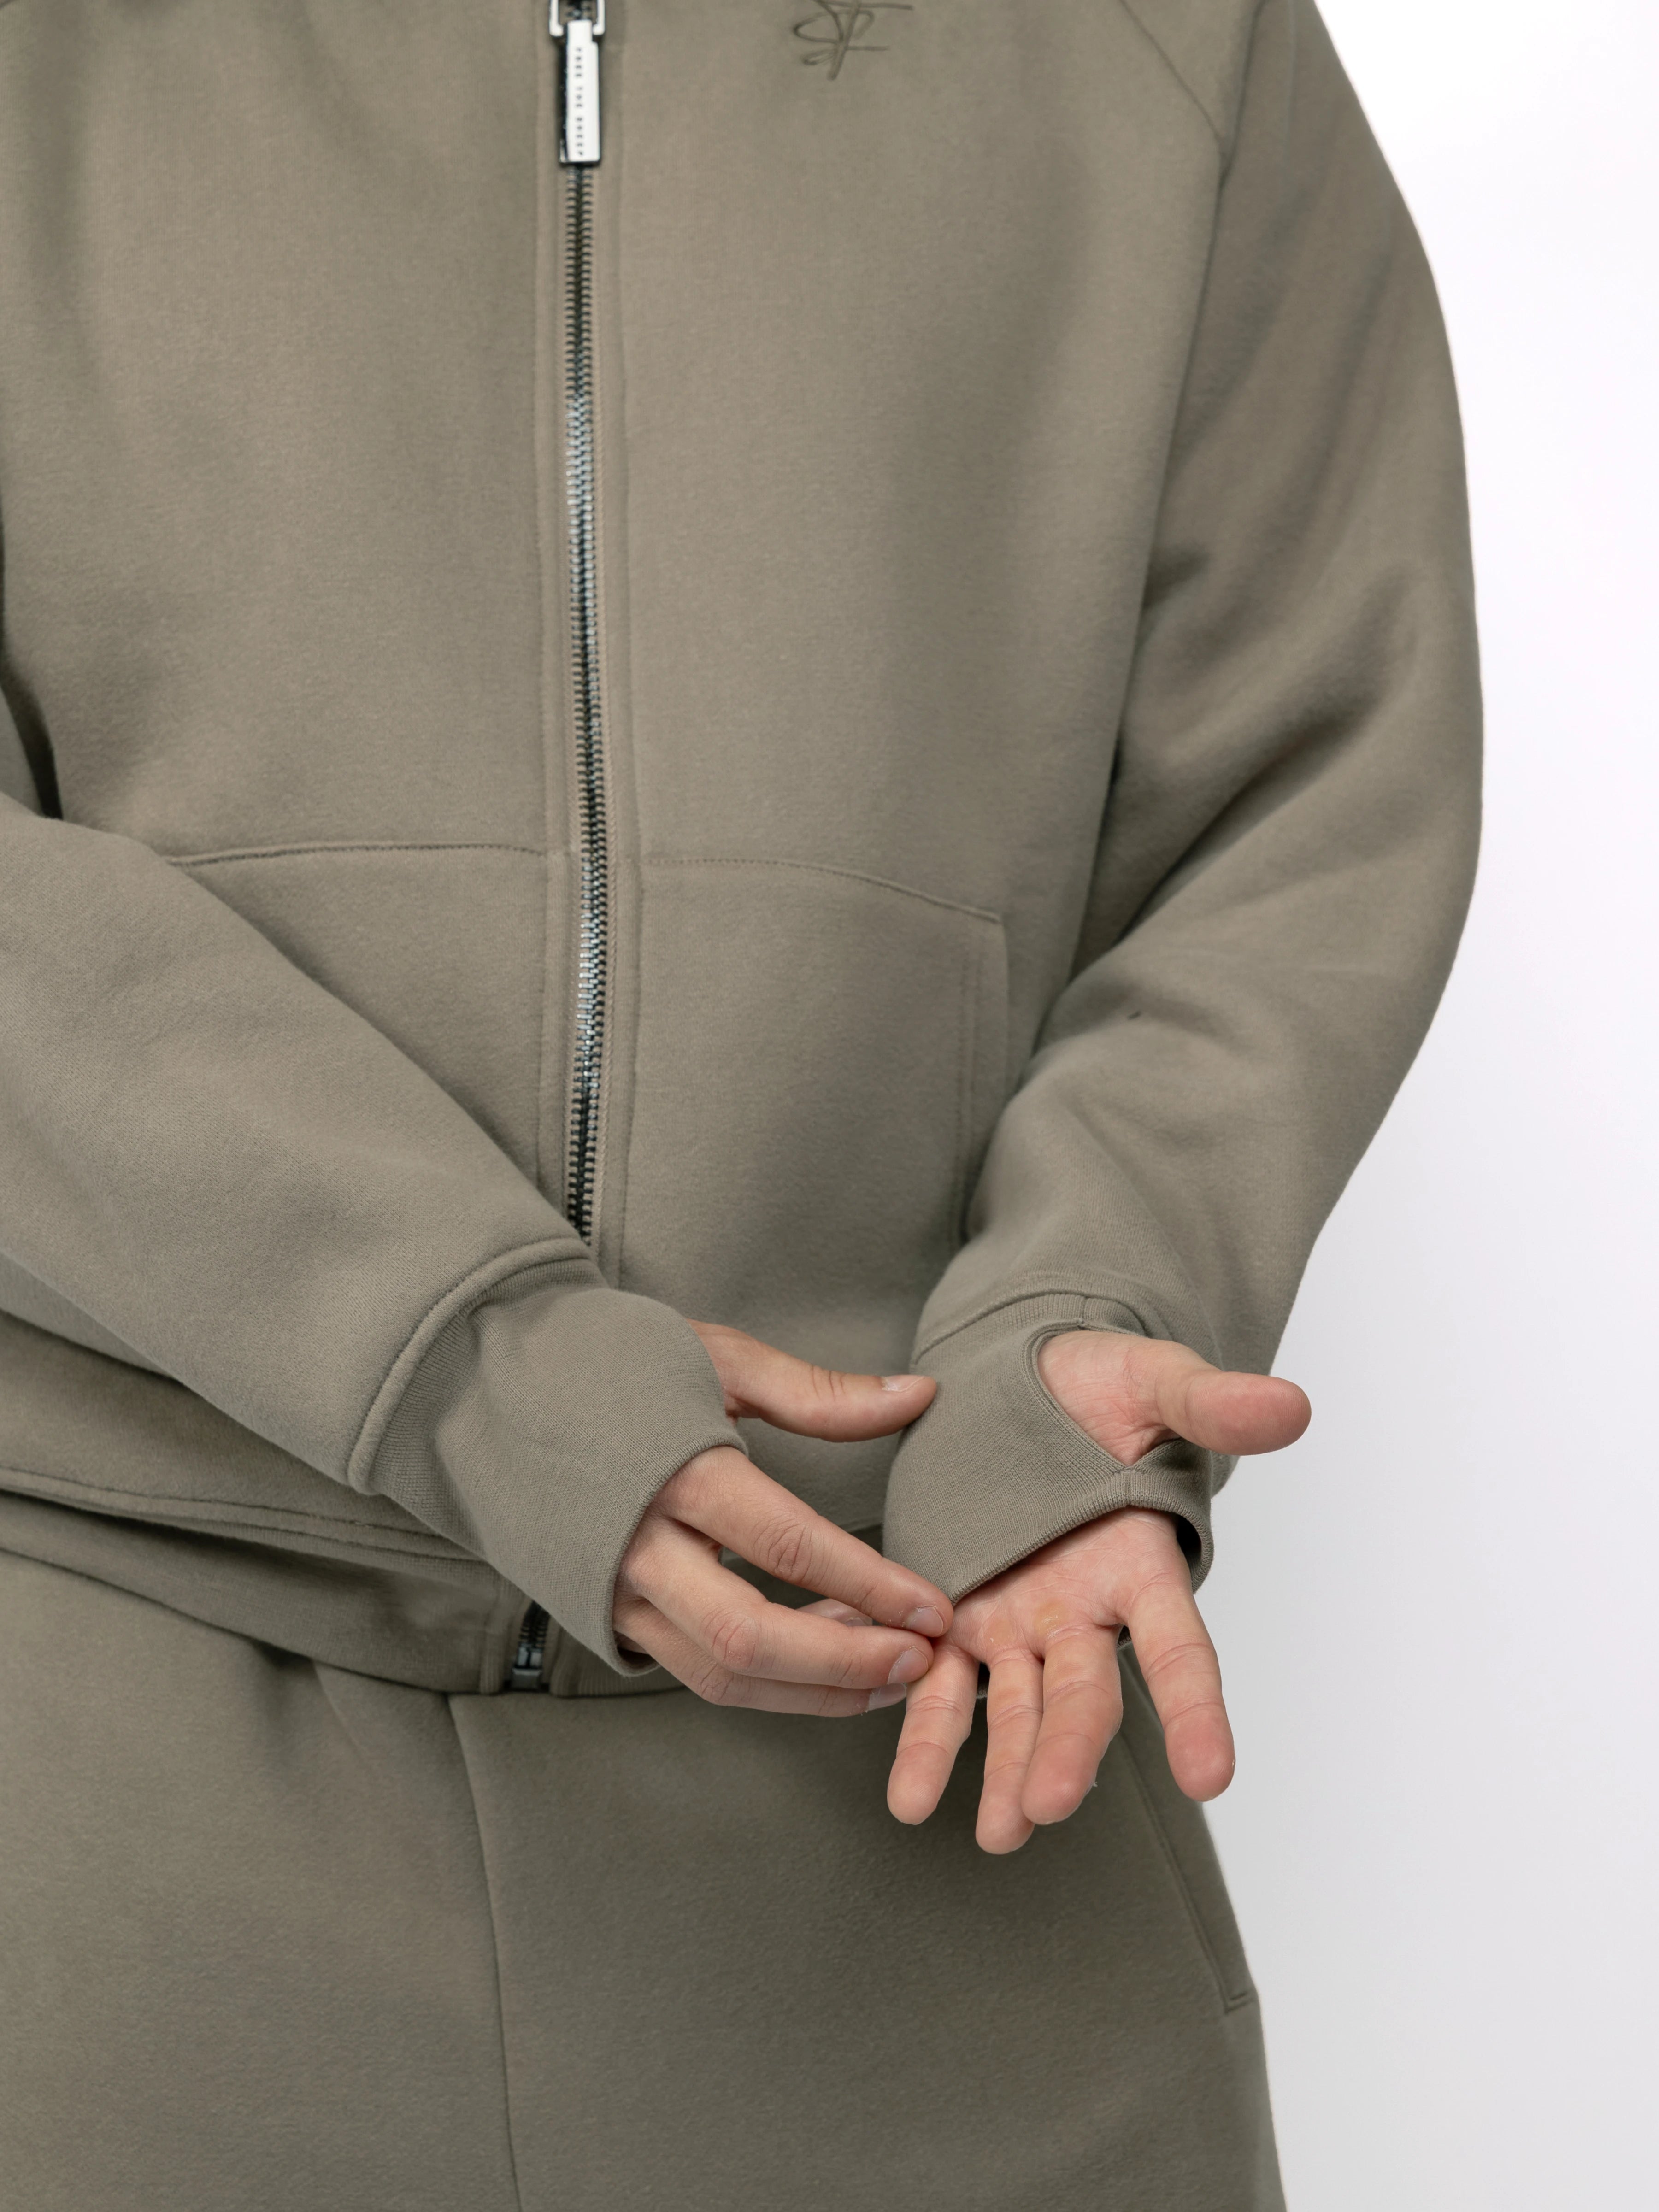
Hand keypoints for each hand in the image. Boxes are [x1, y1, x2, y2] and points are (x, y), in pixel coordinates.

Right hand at [614, 1322, 952, 1714]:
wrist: (480, 1389)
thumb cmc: (608, 1360)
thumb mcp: (716, 1358)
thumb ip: (819, 1393)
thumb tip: (922, 1396)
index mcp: (675, 1471)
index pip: (788, 1546)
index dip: (871, 1585)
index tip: (935, 1607)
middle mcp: (638, 1546)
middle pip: (750, 1639)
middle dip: (845, 1663)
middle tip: (920, 1660)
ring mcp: (614, 1591)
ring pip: (721, 1675)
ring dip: (813, 1690)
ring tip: (889, 1677)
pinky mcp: (603, 1616)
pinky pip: (693, 1670)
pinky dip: (768, 1682)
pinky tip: (822, 1662)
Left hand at [887, 1330, 1309, 1851]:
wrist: (1020, 1376)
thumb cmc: (1096, 1385)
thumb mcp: (1151, 1382)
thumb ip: (1210, 1404)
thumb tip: (1290, 1404)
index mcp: (1138, 1563)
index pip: (1178, 1648)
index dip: (1196, 1711)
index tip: (1210, 1776)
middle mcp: (1084, 1610)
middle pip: (1086, 1694)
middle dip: (1069, 1751)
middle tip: (1049, 1805)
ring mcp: (1021, 1622)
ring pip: (1018, 1708)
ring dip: (1006, 1769)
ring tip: (997, 1833)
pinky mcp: (958, 1618)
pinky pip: (941, 1685)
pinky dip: (925, 1738)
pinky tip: (908, 1797)